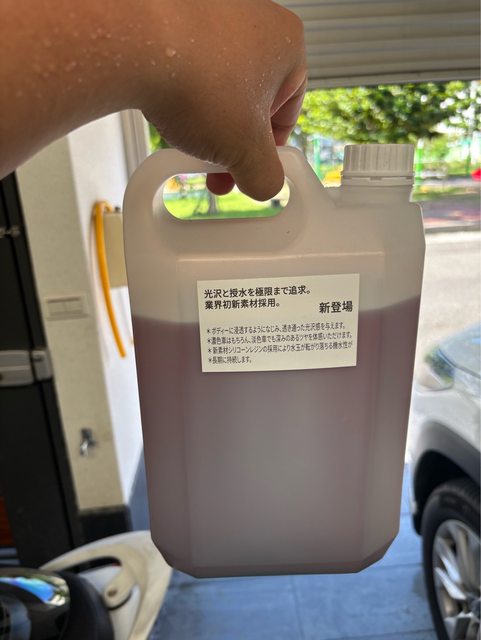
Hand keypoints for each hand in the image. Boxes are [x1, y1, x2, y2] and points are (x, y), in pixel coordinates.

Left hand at [139, 0, 306, 200]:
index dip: (268, 150)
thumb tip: (266, 186)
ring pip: (221, 85)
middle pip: (252, 99)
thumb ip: (265, 175)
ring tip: (191, 145)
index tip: (251, 169)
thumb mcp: (245, 149)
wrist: (136, 45)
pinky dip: (185, 94)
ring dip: (210, 122)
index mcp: (287, 44)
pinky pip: (191, 65)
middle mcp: (256, 20)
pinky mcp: (179, 17)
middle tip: (219, 168)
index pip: (288, 111)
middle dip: (234, 140)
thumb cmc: (198, 81)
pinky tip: (173, 115)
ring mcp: (216, 14)